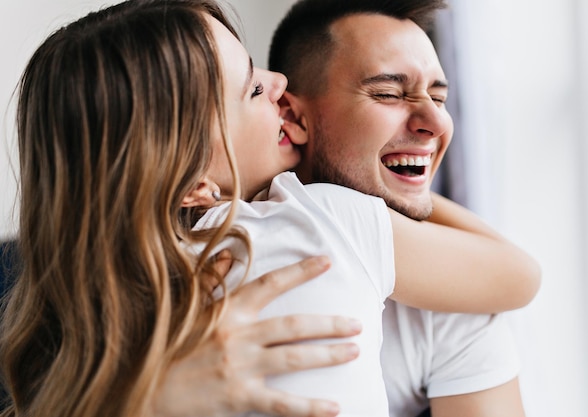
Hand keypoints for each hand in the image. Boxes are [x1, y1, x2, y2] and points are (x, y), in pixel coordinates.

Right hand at [152, 256, 361, 416]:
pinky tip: (335, 406)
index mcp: (226, 310)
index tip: (327, 260)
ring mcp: (240, 367)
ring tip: (354, 350)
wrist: (142, 388)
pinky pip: (283, 404)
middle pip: (294, 325)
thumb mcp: (188, 308)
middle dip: (329, 323)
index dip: (301, 271)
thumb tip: (229, 254)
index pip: (270, 283)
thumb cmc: (168, 344)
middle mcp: (238, 335)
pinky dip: (310, 407)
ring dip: (328, 354)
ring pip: (295, 358)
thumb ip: (211, 281)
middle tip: (357, 323)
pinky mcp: (239, 397)